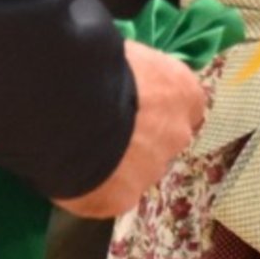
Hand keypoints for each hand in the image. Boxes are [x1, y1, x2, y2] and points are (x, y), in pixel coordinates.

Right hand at [56, 42, 205, 217]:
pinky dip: (95, 190)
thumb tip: (133, 83)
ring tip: (86, 155)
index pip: (185, 108)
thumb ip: (143, 79)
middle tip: (107, 134)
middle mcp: (179, 134)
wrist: (73, 110)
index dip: (160, 112)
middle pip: (164, 143)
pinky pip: (111, 196)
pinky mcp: (123, 199)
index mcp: (185, 94)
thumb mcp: (133, 59)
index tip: (138, 112)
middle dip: (141, 142)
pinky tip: (76, 176)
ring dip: (119, 167)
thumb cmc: (103, 69)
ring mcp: (153, 170)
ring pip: (138, 172)